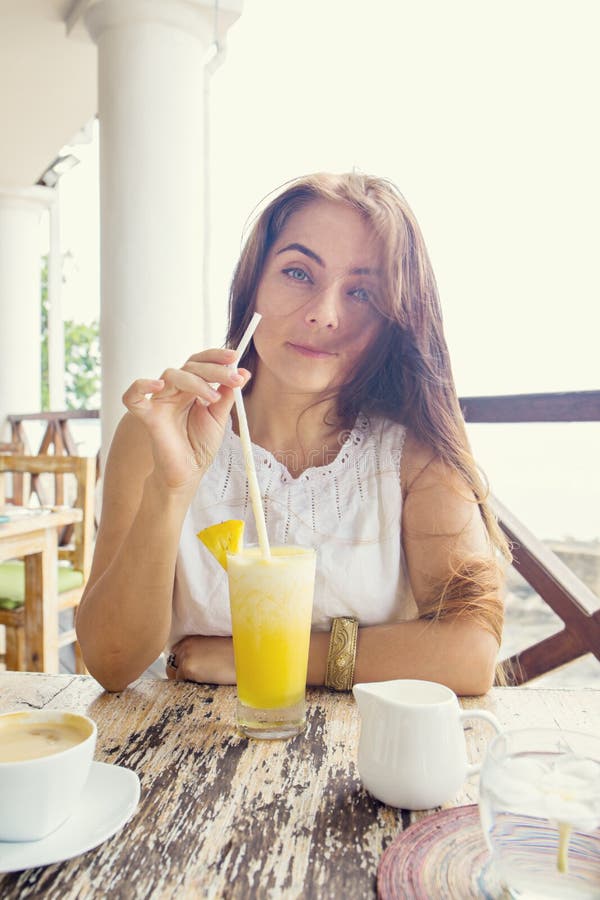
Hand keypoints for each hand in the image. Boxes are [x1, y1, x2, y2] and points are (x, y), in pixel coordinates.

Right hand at [122, 348, 250, 491]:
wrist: (189, 472)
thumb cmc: (200, 445)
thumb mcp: (219, 417)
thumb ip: (227, 394)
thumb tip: (243, 373)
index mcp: (191, 388)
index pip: (199, 362)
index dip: (215, 356)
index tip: (234, 357)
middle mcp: (175, 391)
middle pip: (189, 366)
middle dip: (214, 370)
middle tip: (234, 378)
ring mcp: (160, 401)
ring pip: (171, 374)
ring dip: (196, 381)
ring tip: (213, 397)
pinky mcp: (148, 416)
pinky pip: (133, 397)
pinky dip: (141, 386)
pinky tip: (157, 384)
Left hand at [166, 635, 235, 683]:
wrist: (246, 660)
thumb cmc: (236, 655)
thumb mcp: (215, 647)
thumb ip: (202, 652)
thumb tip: (196, 664)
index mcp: (193, 638)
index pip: (176, 653)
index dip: (180, 664)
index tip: (186, 672)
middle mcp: (186, 644)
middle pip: (172, 663)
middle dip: (180, 673)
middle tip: (191, 681)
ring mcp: (186, 656)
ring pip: (175, 674)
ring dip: (184, 680)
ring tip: (199, 684)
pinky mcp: (189, 668)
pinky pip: (181, 682)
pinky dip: (189, 686)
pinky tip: (202, 686)